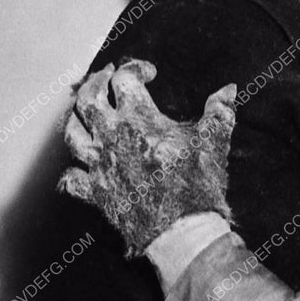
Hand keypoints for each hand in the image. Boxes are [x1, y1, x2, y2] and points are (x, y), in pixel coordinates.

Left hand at [58, 60, 236, 256]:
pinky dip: (73, 169)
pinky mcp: (95, 193)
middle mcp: (111, 138)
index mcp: (138, 120)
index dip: (135, 68)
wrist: (182, 231)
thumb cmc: (198, 185)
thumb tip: (229, 89)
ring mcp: (98, 167)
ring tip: (85, 110)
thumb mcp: (214, 142)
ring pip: (71, 132)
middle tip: (106, 76)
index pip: (124, 80)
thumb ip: (220, 110)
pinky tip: (81, 166)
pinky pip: (70, 178)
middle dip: (96, 82)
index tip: (148, 73)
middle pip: (88, 99)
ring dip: (76, 116)